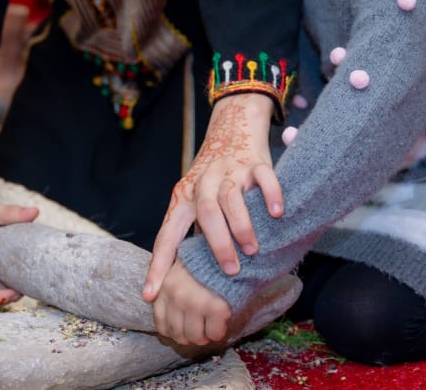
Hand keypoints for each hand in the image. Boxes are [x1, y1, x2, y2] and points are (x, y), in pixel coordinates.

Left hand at [142, 93, 280, 300]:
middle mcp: (204, 181)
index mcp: (184, 197)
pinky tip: (276, 214)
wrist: (233, 130)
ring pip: (231, 198)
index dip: (157, 266)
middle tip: (230, 271)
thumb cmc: (213, 179)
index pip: (167, 235)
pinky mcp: (255, 163)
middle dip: (218, 245)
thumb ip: (193, 231)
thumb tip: (187, 278)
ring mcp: (230, 170)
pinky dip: (270, 196)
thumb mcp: (195, 201)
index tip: (150, 295)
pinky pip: (263, 178)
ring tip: (252, 250)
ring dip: (242, 226)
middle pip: (206, 213)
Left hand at [151, 259, 233, 345]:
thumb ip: (169, 289)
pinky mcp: (216, 308)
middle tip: (201, 329)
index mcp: (166, 286)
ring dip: (204, 336)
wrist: (229, 251)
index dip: (173, 332)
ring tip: (211, 325)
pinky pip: (214, 334)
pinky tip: (222, 321)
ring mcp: (196, 303)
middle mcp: (177, 296)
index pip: (161, 324)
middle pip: (178, 334)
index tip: (183, 330)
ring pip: (196, 337)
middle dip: (190, 336)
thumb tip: (163, 319)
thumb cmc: (204, 260)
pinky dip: (218, 332)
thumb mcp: (179, 269)